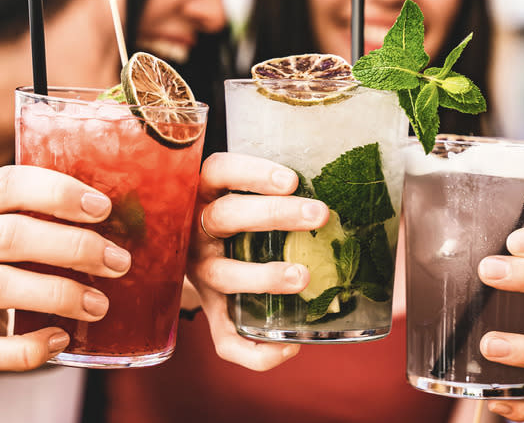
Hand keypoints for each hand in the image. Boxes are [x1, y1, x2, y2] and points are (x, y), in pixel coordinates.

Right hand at [0, 166, 130, 383]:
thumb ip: (43, 215)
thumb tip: (121, 221)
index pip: (7, 184)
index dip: (58, 193)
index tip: (103, 208)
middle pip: (10, 236)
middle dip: (73, 247)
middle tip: (118, 262)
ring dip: (59, 294)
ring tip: (100, 305)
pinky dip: (27, 349)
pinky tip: (61, 340)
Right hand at [186, 153, 328, 370]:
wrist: (182, 252)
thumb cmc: (234, 215)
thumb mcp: (239, 193)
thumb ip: (275, 190)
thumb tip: (340, 187)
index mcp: (205, 194)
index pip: (219, 172)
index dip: (251, 174)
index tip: (291, 180)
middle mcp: (196, 232)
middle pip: (226, 217)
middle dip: (274, 214)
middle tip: (319, 214)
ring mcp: (200, 273)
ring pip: (223, 275)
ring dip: (263, 276)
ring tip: (302, 276)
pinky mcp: (210, 310)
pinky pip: (224, 339)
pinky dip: (254, 351)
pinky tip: (290, 347)